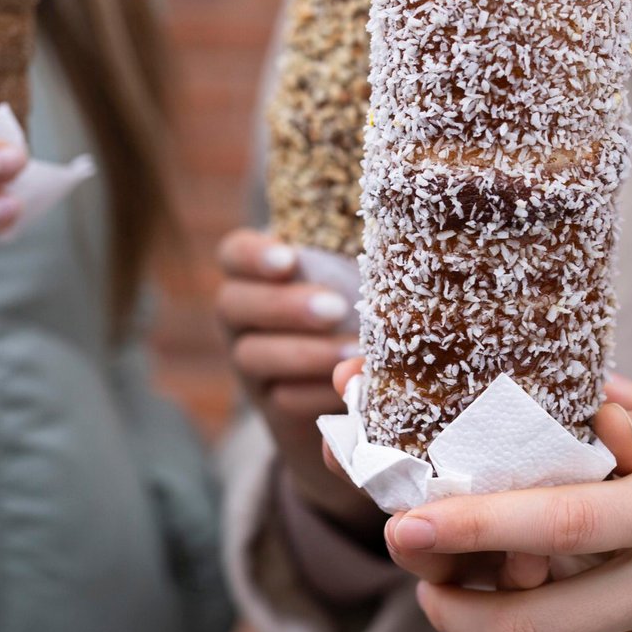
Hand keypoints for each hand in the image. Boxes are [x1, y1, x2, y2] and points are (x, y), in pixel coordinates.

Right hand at [216, 229, 379, 534]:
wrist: (362, 379)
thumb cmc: (363, 302)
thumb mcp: (356, 273)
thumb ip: (356, 251)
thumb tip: (397, 224)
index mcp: (257, 272)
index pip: (235, 254)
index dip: (254, 255)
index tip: (289, 260)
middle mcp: (243, 316)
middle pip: (234, 304)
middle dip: (285, 306)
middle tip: (335, 308)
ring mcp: (252, 363)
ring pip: (254, 356)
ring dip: (306, 354)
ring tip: (355, 352)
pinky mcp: (274, 406)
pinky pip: (283, 400)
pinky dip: (318, 393)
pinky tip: (351, 387)